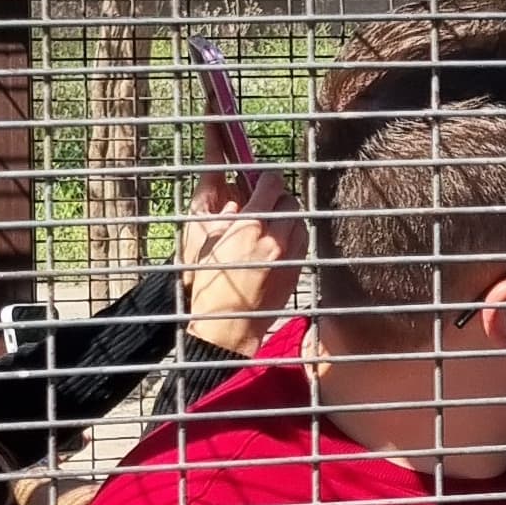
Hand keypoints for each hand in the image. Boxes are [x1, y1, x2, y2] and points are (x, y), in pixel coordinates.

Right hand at [179, 137, 306, 356]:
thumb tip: (233, 196)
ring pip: (298, 219)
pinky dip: (292, 236)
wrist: (227, 325)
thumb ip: (220, 212)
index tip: (260, 179)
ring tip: (268, 226)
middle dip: (276, 199)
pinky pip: (302, 240)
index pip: (271, 183)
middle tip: (261, 205)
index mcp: (250, 225)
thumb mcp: (203, 241)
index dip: (265, 178)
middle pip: (289, 200)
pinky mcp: (298, 268)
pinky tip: (275, 245)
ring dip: (285, 218)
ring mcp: (290, 254)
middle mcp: (275, 237)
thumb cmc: (208, 284)